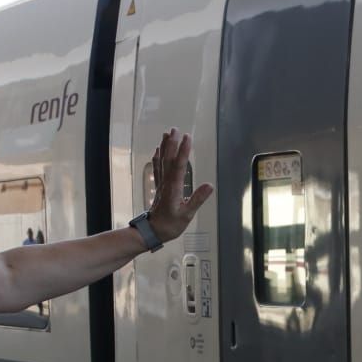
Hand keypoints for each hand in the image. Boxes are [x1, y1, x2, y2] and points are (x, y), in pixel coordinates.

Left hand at [148, 128, 214, 243]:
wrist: (152, 232)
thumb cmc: (169, 225)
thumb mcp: (186, 215)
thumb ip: (197, 199)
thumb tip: (209, 186)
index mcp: (174, 188)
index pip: (179, 166)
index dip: (184, 151)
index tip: (187, 138)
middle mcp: (166, 183)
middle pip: (169, 159)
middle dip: (172, 143)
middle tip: (175, 129)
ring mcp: (161, 184)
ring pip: (162, 162)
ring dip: (165, 147)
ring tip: (167, 134)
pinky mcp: (159, 187)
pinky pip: (157, 169)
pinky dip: (157, 158)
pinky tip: (158, 151)